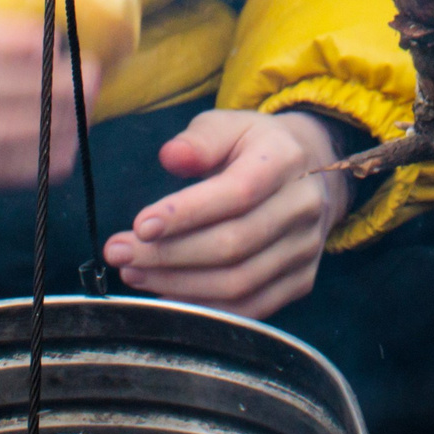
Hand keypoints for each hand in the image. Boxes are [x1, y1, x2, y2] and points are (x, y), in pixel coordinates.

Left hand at [102, 109, 348, 318]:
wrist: (313, 172)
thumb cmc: (254, 147)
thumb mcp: (228, 126)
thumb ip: (199, 140)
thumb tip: (171, 157)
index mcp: (284, 160)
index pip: (236, 194)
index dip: (187, 214)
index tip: (140, 225)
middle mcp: (303, 207)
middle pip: (233, 245)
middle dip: (169, 254)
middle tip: (119, 252)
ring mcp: (306, 249)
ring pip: (239, 282)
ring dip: (179, 284)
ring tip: (134, 272)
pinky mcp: (300, 281)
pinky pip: (250, 307)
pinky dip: (204, 306)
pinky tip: (167, 292)